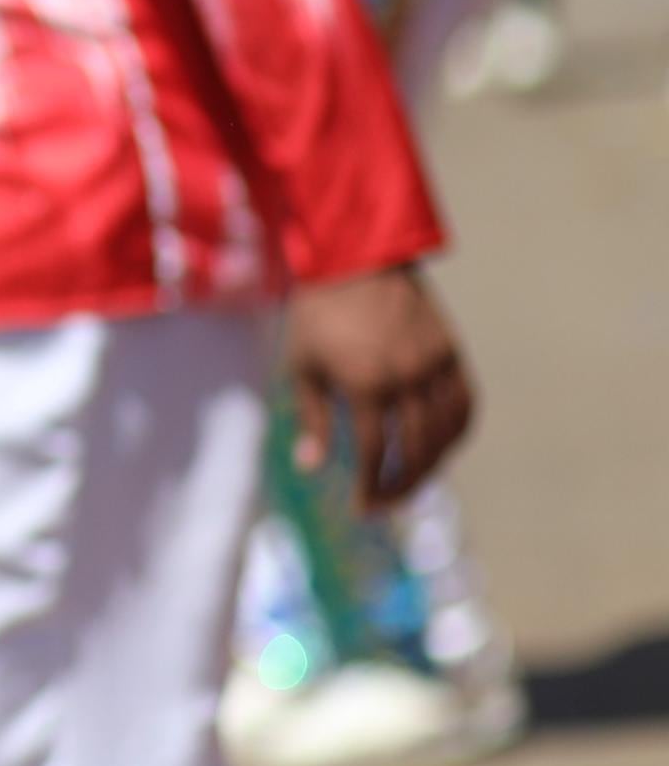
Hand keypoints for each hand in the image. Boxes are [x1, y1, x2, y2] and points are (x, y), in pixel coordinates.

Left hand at [286, 264, 473, 511]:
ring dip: (432, 466)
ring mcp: (434, 363)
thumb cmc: (317, 315)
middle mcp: (406, 375)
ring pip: (447, 432)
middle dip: (401, 485)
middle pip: (416, 449)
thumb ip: (312, 419)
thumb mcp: (301, 365)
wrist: (353, 258)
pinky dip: (456, 434)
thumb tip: (312, 468)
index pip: (375, 450)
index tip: (360, 507)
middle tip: (385, 503)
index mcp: (364, 380)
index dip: (369, 484)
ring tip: (410, 484)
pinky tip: (440, 450)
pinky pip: (465, 404)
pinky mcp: (451, 352)